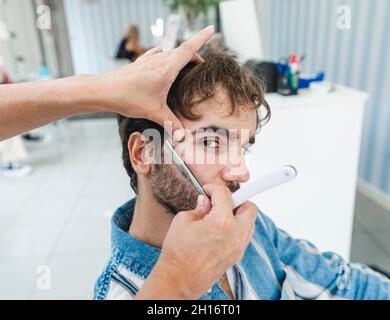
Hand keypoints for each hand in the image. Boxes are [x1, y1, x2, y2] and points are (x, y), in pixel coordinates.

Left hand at [92, 25, 214, 136]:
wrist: (104, 90)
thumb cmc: (128, 98)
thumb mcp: (154, 112)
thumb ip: (171, 123)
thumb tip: (183, 137)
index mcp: (167, 67)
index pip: (189, 48)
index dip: (202, 38)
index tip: (212, 28)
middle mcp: (159, 60)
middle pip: (182, 51)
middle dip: (194, 53)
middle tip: (203, 63)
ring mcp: (148, 60)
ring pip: (169, 52)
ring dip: (180, 55)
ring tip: (186, 63)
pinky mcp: (139, 64)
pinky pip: (156, 54)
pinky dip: (164, 55)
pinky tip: (161, 55)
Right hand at [136, 184, 256, 299]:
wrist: (179, 280)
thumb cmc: (178, 253)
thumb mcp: (183, 221)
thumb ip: (199, 208)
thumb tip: (206, 202)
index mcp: (222, 222)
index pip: (225, 194)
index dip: (214, 188)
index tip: (207, 190)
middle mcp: (236, 234)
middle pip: (249, 207)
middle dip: (235, 201)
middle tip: (219, 203)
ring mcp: (238, 247)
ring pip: (249, 222)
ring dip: (238, 215)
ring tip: (219, 217)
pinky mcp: (237, 256)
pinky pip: (244, 236)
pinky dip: (236, 228)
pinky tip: (219, 231)